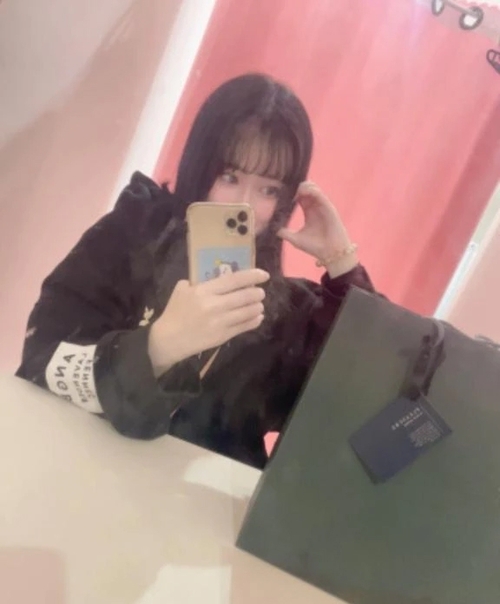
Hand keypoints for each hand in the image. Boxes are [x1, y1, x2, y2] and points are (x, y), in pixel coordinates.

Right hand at [148, 269, 268, 375]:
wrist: (168, 340)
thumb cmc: (174, 312)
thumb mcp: (182, 290)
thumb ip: (199, 282)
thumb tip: (218, 277)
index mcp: (204, 291)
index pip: (234, 280)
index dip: (252, 276)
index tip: (264, 275)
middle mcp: (215, 305)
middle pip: (245, 296)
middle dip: (257, 293)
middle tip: (260, 292)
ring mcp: (220, 322)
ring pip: (248, 312)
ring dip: (257, 306)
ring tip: (259, 304)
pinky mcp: (223, 336)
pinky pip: (244, 326)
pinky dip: (254, 320)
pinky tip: (257, 317)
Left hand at [278, 182, 357, 276]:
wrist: (330, 254)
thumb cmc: (315, 247)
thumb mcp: (296, 239)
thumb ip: (285, 233)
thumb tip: (273, 230)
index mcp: (308, 211)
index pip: (300, 196)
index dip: (292, 193)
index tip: (281, 193)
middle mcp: (315, 207)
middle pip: (306, 188)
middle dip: (296, 186)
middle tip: (287, 190)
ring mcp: (322, 206)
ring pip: (313, 188)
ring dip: (303, 186)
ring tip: (294, 191)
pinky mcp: (328, 207)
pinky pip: (320, 194)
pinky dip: (311, 191)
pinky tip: (302, 192)